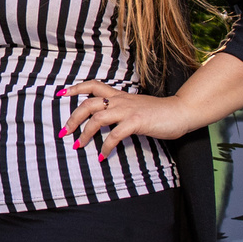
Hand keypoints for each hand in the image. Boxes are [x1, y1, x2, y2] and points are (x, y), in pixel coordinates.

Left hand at [58, 80, 202, 159]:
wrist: (180, 111)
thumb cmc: (160, 113)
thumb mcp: (137, 108)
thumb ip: (122, 111)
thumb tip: (108, 122)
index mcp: (120, 96)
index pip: (94, 86)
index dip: (76, 88)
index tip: (62, 94)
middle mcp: (121, 100)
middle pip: (88, 103)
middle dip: (73, 118)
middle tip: (64, 132)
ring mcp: (128, 110)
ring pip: (97, 118)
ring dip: (84, 133)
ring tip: (78, 146)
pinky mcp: (136, 121)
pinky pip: (115, 135)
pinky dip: (105, 147)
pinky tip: (102, 156)